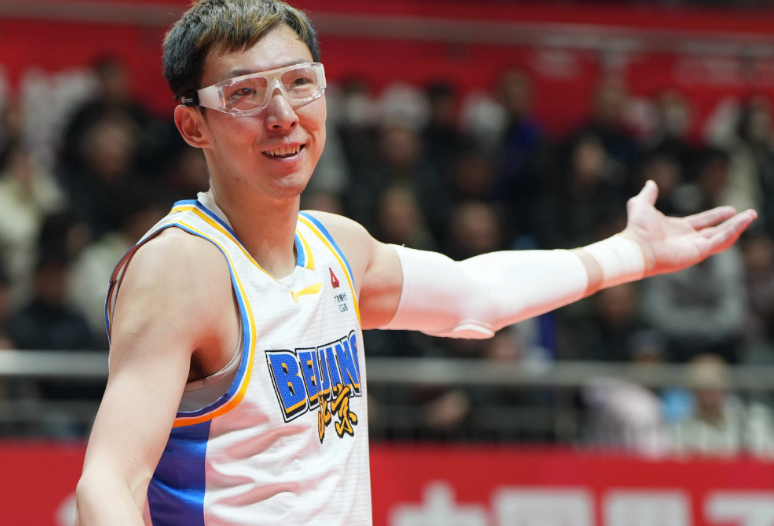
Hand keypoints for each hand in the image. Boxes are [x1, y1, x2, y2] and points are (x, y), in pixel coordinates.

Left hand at [622, 180, 756, 275]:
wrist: (636, 247)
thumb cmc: (637, 229)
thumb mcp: (642, 205)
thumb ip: (648, 195)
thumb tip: (650, 183)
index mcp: (679, 229)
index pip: (703, 222)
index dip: (716, 215)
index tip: (731, 209)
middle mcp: (688, 239)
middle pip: (716, 231)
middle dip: (734, 223)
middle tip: (750, 214)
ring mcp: (694, 247)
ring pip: (722, 237)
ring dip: (738, 227)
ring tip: (751, 215)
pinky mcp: (698, 252)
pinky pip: (720, 242)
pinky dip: (732, 232)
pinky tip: (742, 222)